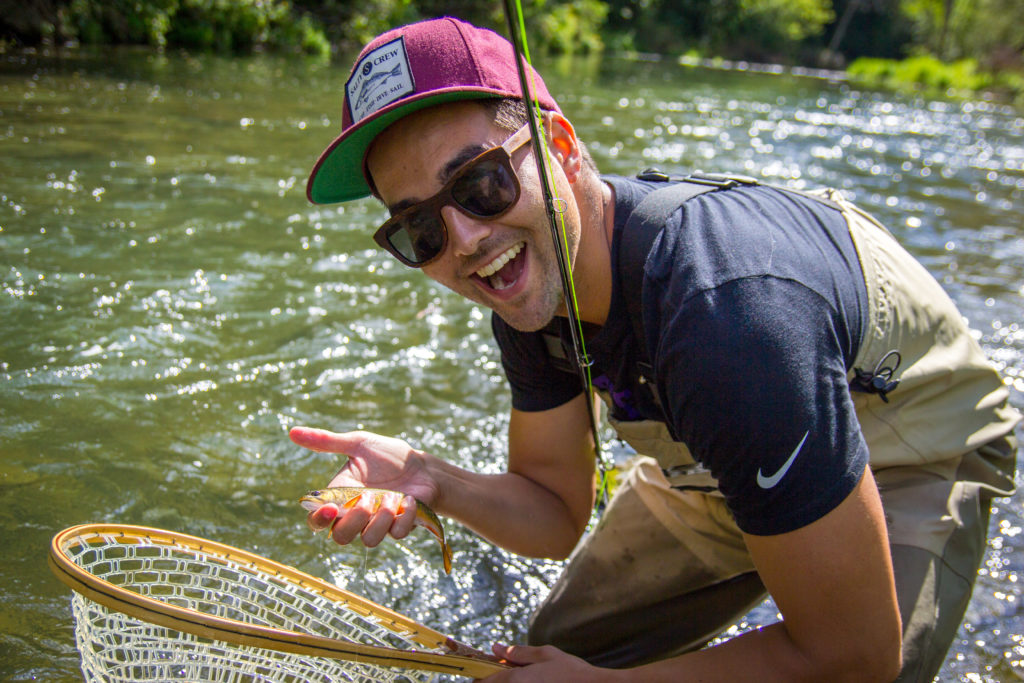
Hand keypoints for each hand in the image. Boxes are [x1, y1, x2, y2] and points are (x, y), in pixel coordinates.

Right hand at [290, 427, 438, 549]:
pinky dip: (404, 515)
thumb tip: (292, 432)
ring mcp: (378, 524)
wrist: (422, 464)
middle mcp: (356, 515)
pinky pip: (397, 534)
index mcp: (340, 497)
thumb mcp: (359, 444)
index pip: (317, 521)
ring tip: (393, 495)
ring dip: (381, 518)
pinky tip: (410, 498)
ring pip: (369, 541)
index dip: (318, 520)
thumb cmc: (388, 455)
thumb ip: (327, 442)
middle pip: (341, 537)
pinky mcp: (400, 527)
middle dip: (355, 520)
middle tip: (369, 497)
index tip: (330, 507)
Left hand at [484, 644, 618, 681]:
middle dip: (493, 680)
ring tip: (525, 675)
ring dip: (507, 682)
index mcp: (516, 680)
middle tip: (504, 671)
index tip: (482, 670)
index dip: (479, 676)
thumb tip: (495, 648)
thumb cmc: (570, 671)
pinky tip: (535, 680)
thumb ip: (518, 652)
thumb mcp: (545, 654)